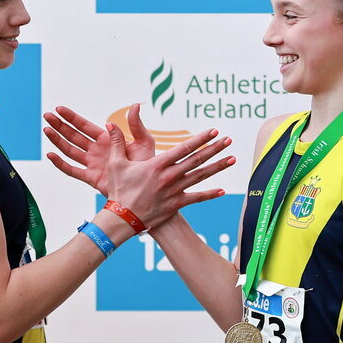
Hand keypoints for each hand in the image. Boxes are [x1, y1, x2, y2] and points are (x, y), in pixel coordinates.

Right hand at [44, 104, 156, 194]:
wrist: (147, 188)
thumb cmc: (148, 166)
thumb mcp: (144, 142)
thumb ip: (136, 126)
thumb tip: (133, 106)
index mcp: (106, 140)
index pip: (84, 126)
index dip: (71, 117)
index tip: (59, 109)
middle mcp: (96, 150)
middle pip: (73, 136)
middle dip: (60, 126)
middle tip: (46, 115)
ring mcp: (92, 164)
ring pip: (70, 150)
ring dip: (57, 140)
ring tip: (46, 130)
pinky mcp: (91, 178)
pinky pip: (72, 170)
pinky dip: (61, 164)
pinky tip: (51, 154)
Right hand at [103, 122, 233, 228]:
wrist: (122, 219)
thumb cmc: (118, 191)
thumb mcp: (115, 164)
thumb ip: (116, 142)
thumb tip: (110, 123)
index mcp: (157, 165)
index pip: (184, 148)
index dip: (200, 138)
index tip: (213, 131)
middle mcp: (169, 176)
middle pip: (197, 159)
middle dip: (214, 148)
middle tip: (228, 140)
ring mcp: (175, 191)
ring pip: (201, 176)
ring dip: (218, 167)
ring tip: (233, 158)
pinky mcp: (176, 204)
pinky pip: (196, 198)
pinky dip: (210, 194)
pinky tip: (222, 190)